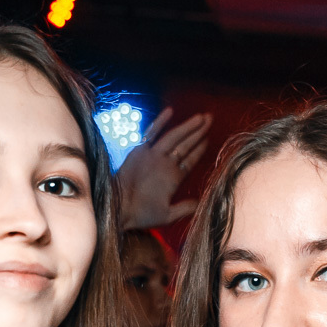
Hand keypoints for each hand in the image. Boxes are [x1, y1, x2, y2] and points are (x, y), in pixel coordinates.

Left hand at [116, 109, 211, 229]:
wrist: (116, 204)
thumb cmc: (141, 213)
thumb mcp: (167, 216)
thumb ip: (185, 208)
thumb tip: (201, 202)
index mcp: (174, 177)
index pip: (191, 159)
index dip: (201, 148)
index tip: (209, 138)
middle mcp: (165, 162)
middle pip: (186, 144)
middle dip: (199, 131)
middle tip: (210, 119)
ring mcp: (152, 153)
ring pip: (174, 135)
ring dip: (188, 125)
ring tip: (200, 116)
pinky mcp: (139, 149)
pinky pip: (152, 132)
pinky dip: (160, 121)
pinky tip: (170, 110)